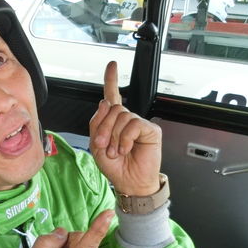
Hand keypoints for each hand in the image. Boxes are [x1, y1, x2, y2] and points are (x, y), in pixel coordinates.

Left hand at [89, 61, 161, 195]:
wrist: (129, 182)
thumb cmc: (115, 166)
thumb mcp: (96, 145)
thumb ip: (97, 123)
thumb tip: (105, 102)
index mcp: (113, 122)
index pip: (112, 96)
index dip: (111, 79)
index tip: (112, 65)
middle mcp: (127, 120)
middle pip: (112, 108)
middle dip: (103, 128)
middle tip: (103, 145)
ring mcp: (139, 124)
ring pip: (122, 116)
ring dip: (114, 136)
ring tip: (115, 151)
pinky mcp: (150, 130)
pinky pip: (134, 124)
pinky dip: (125, 138)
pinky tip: (125, 149)